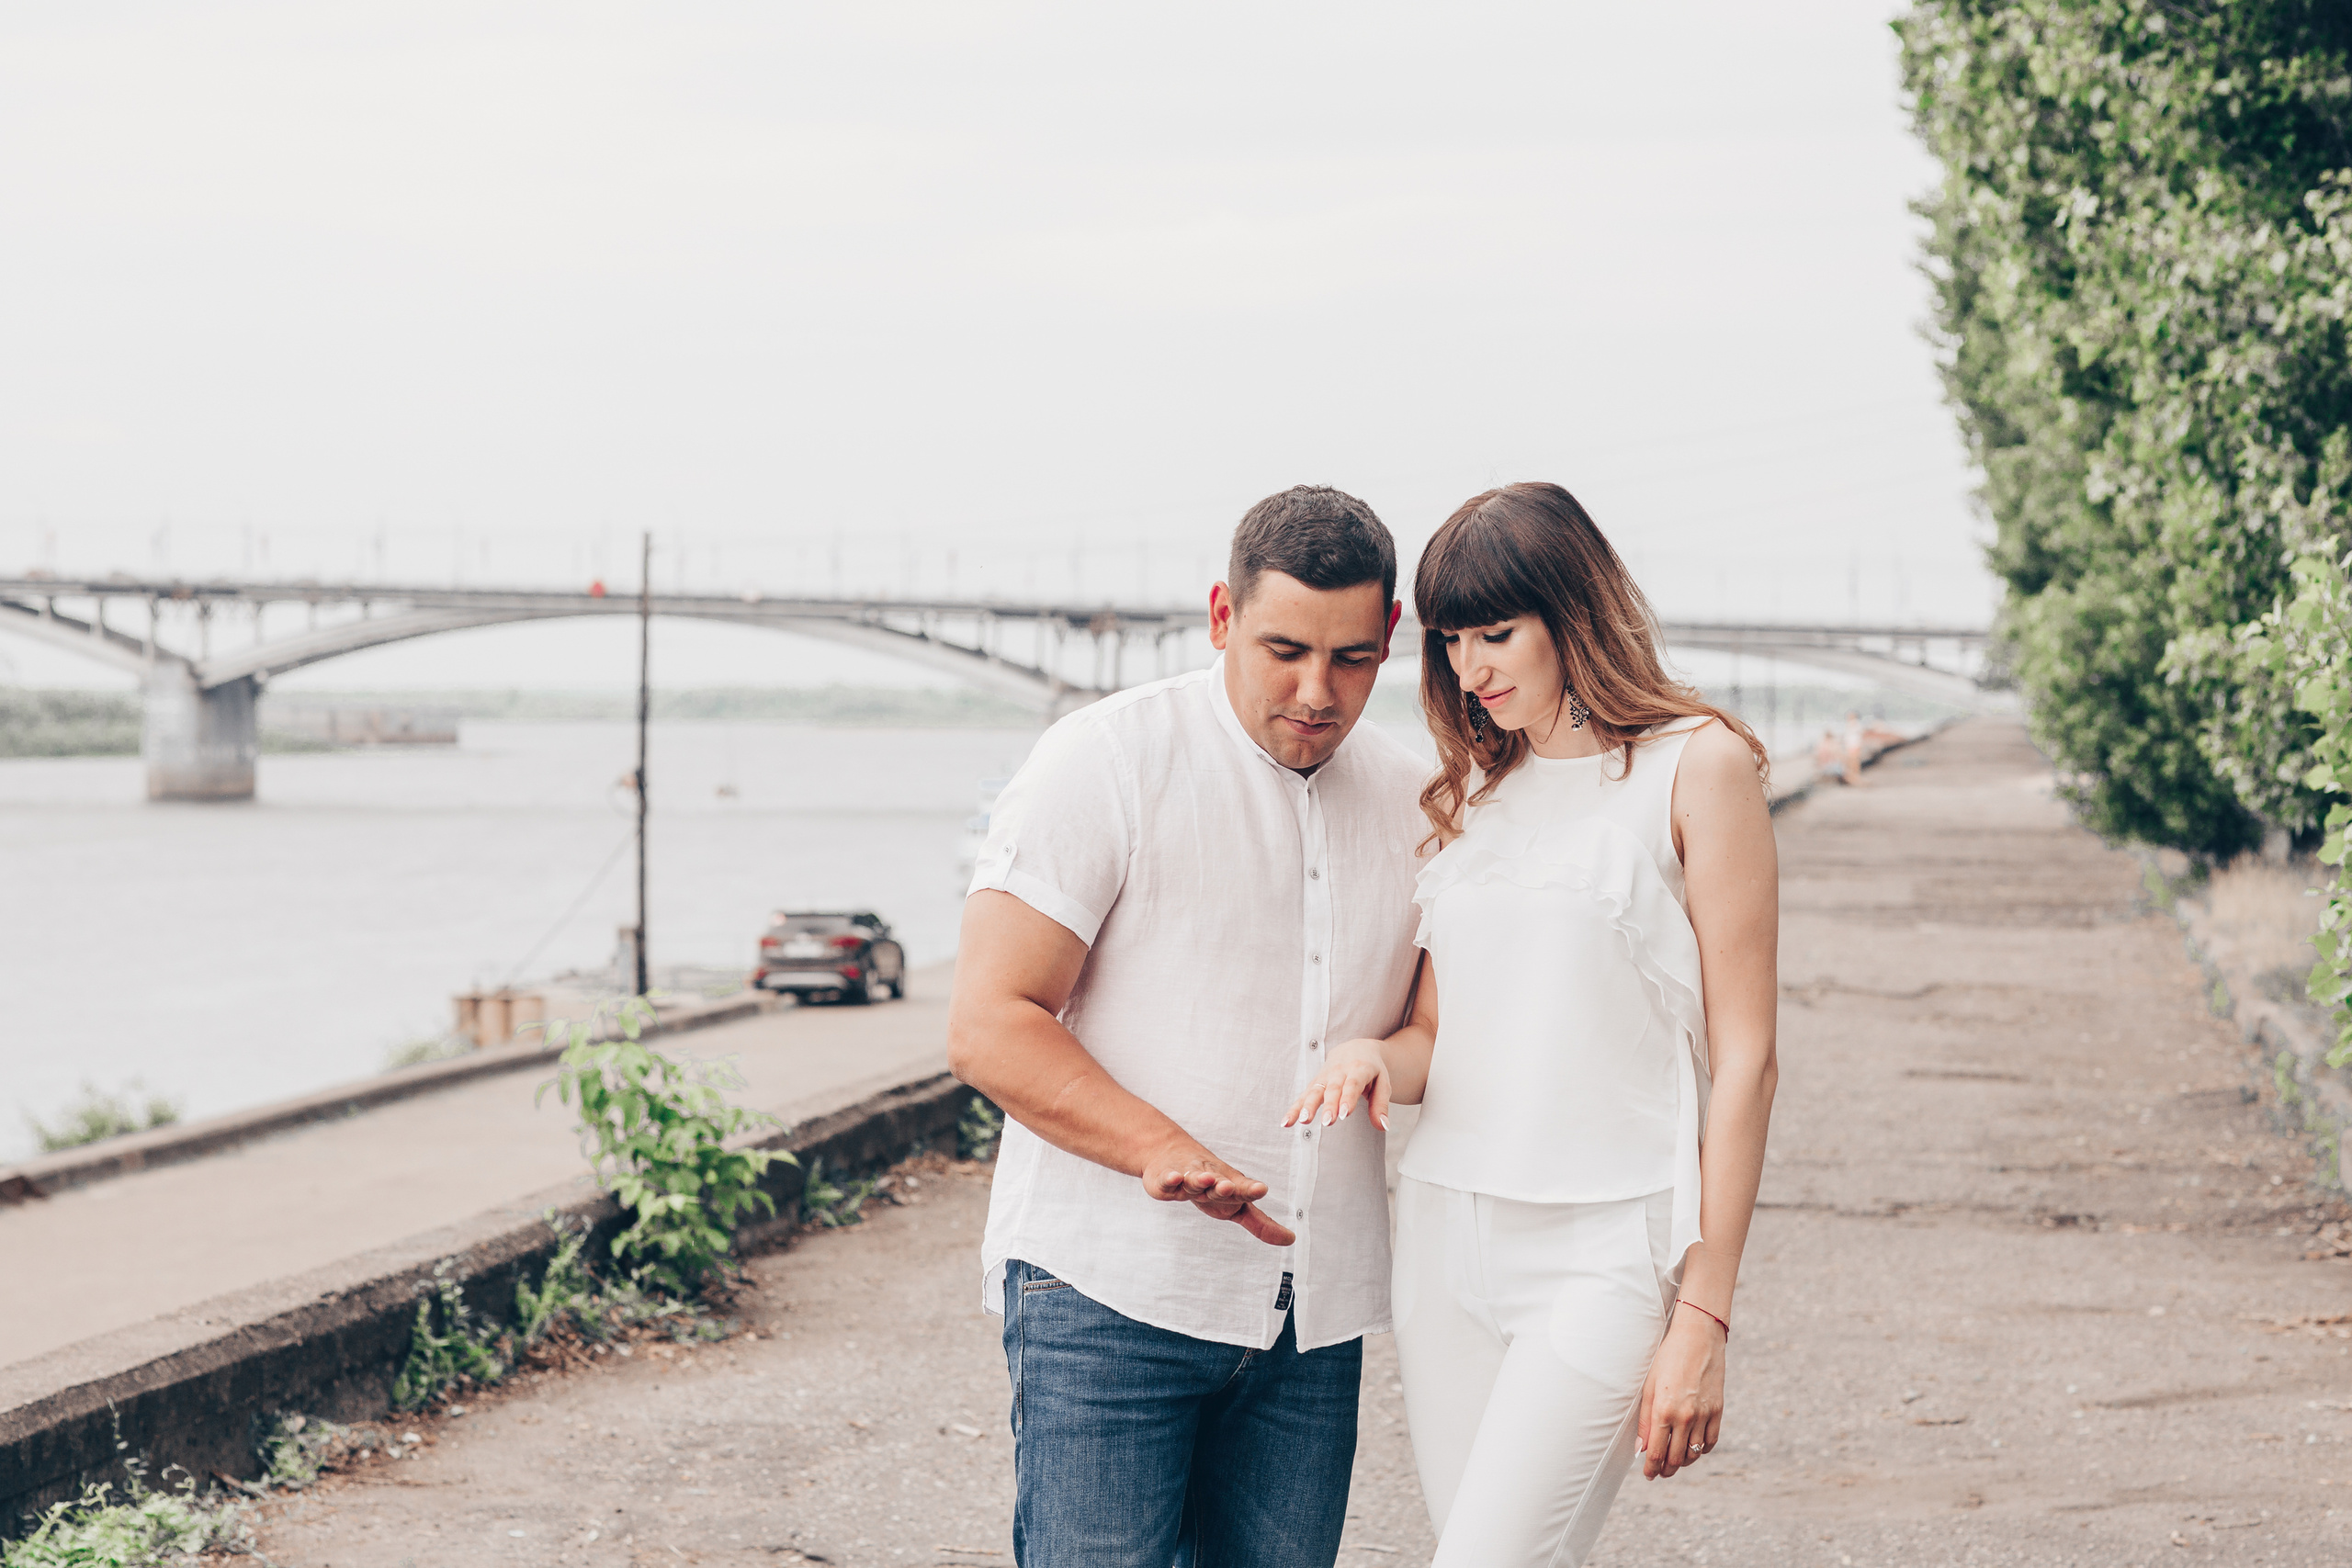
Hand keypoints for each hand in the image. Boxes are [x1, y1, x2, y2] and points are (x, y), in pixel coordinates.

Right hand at [1139, 1139, 1294, 1246]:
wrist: (1173, 1156)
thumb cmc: (1211, 1185)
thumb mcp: (1236, 1205)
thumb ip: (1260, 1223)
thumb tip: (1290, 1239)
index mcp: (1229, 1187)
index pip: (1243, 1191)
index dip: (1251, 1191)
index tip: (1262, 1189)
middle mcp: (1211, 1181)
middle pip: (1218, 1186)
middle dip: (1224, 1188)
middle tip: (1230, 1187)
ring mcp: (1188, 1179)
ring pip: (1194, 1181)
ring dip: (1200, 1181)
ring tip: (1207, 1181)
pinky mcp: (1165, 1180)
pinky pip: (1167, 1181)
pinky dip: (1171, 1180)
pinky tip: (1174, 1179)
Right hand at [1282, 1039, 1391, 1131]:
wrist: (1356, 1049)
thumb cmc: (1372, 1071)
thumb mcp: (1383, 1084)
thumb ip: (1381, 1105)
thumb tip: (1383, 1127)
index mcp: (1360, 1068)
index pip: (1353, 1084)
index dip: (1348, 1098)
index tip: (1344, 1115)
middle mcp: (1340, 1071)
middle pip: (1333, 1089)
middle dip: (1329, 1106)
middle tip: (1327, 1122)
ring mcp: (1325, 1076)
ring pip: (1315, 1091)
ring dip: (1308, 1106)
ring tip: (1302, 1120)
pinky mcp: (1315, 1083)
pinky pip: (1303, 1096)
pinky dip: (1294, 1108)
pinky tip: (1286, 1122)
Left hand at [1636, 1303, 1725, 1479]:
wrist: (1698, 1339)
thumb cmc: (1668, 1359)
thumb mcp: (1649, 1386)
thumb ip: (1645, 1420)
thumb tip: (1641, 1448)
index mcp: (1664, 1410)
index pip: (1656, 1452)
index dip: (1651, 1468)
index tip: (1648, 1474)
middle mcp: (1685, 1417)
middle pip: (1675, 1458)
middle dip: (1665, 1470)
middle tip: (1659, 1473)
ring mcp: (1704, 1415)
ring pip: (1694, 1453)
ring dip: (1682, 1463)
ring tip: (1673, 1463)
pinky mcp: (1718, 1411)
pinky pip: (1711, 1441)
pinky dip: (1702, 1451)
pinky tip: (1693, 1450)